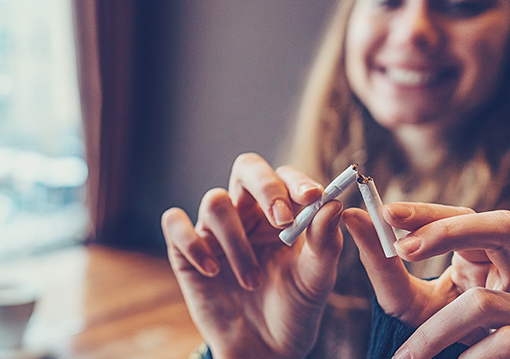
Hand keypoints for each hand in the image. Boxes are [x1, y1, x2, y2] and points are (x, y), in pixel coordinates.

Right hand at [161, 153, 343, 358]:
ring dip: (237, 242)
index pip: (283, 176)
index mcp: (280, 212)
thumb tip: (333, 204)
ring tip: (252, 281)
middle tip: (281, 218)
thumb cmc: (294, 309)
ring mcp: (215, 231)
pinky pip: (176, 224)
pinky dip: (194, 244)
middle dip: (265, 187)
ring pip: (215, 202)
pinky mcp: (186, 251)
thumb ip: (326, 242)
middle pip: (246, 169)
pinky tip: (215, 271)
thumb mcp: (317, 279)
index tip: (312, 197)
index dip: (294, 180)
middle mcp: (246, 213)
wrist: (266, 350)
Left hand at [344, 202, 509, 358]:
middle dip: (447, 234)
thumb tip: (350, 216)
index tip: (386, 213)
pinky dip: (471, 355)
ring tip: (408, 355)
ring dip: (437, 330)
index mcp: (490, 255)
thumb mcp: (404, 298)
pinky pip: (507, 340)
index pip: (466, 216)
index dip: (428, 212)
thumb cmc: (435, 335)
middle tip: (402, 249)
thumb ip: (382, 261)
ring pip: (486, 301)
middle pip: (504, 227)